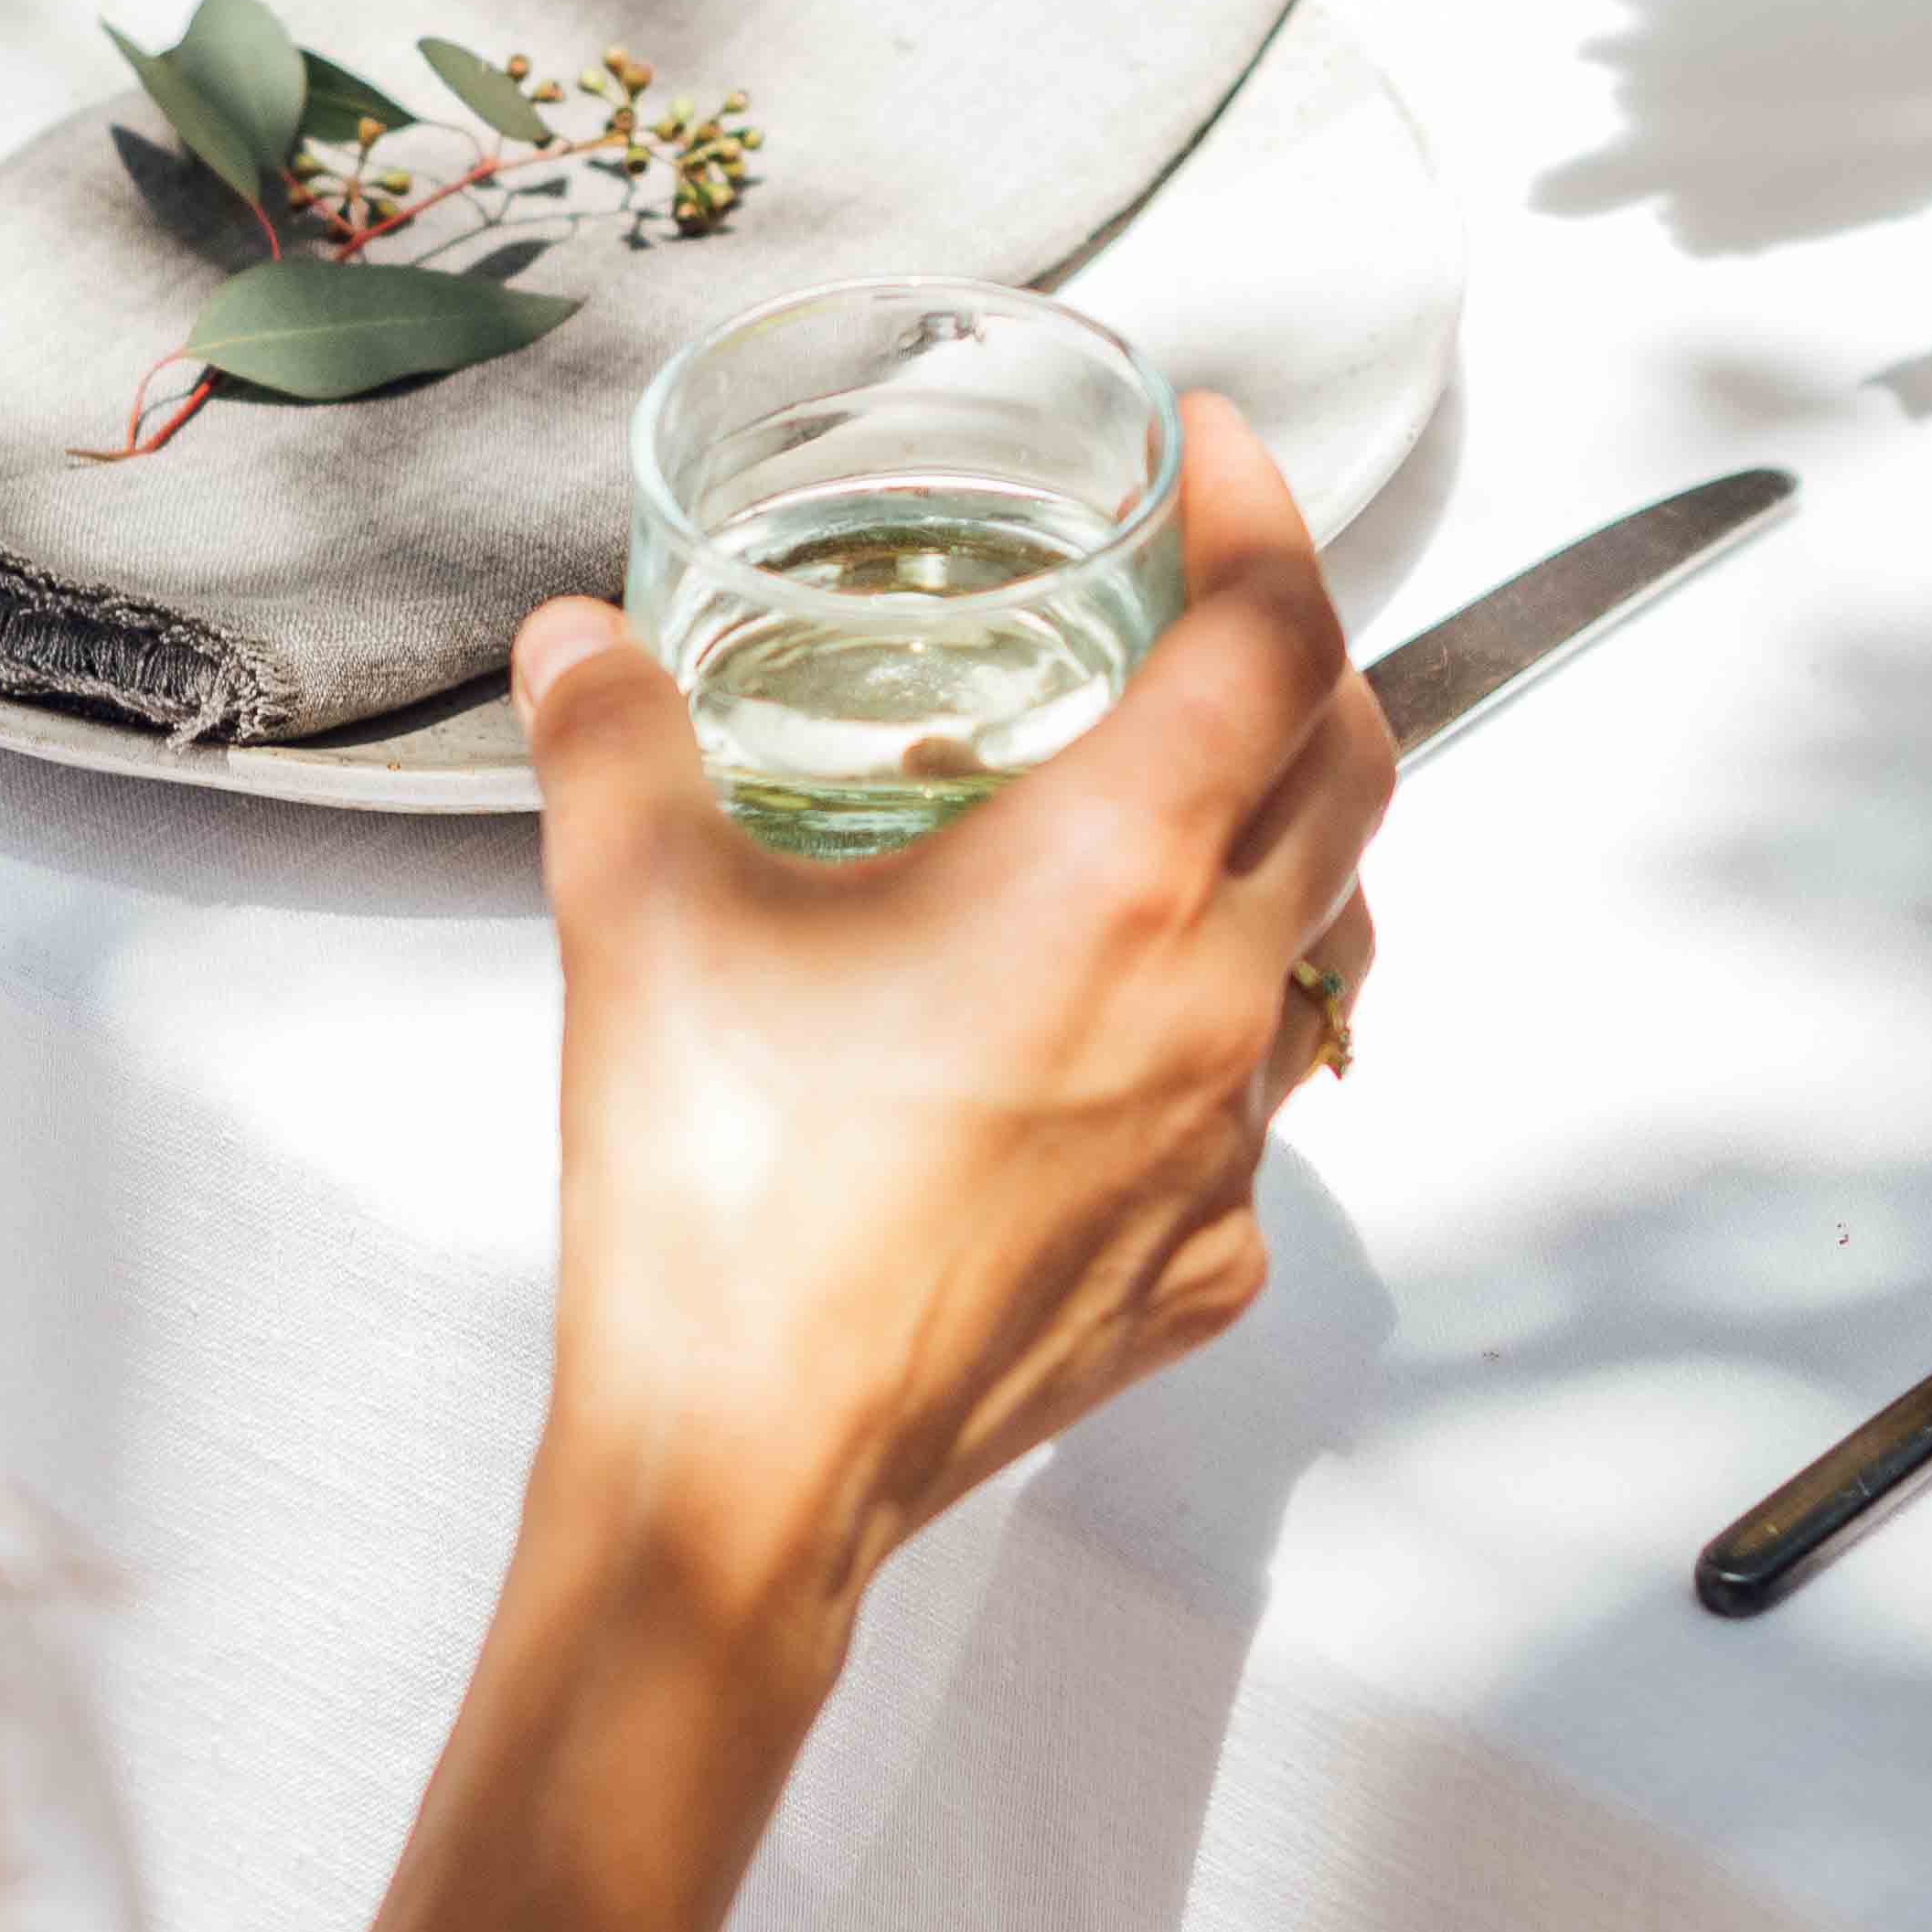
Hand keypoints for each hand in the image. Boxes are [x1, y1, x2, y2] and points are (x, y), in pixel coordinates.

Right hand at [511, 392, 1387, 1677]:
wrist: (738, 1480)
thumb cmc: (715, 1201)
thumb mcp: (634, 911)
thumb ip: (611, 738)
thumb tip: (577, 641)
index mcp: (1108, 878)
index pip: (1275, 638)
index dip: (1264, 514)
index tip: (1211, 452)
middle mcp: (1206, 999)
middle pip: (1355, 768)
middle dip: (1302, 653)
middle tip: (1201, 598)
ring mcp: (1223, 1148)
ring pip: (1334, 943)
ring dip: (1279, 843)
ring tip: (1154, 806)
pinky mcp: (1196, 1265)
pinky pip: (1259, 1112)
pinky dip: (1213, 1030)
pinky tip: (1091, 1035)